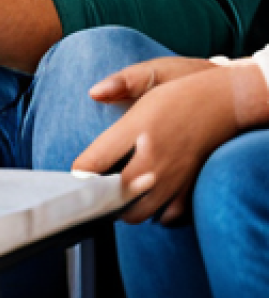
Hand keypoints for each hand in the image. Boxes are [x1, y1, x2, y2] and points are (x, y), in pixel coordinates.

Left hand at [72, 63, 250, 223]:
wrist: (224, 104)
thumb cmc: (181, 94)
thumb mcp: (148, 80)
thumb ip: (119, 85)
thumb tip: (93, 93)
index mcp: (138, 130)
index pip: (95, 162)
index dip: (79, 173)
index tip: (73, 175)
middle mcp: (154, 159)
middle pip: (114, 197)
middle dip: (100, 197)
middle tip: (94, 187)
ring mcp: (173, 179)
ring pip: (138, 213)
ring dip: (124, 207)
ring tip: (117, 194)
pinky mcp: (189, 190)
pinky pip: (166, 217)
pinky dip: (154, 212)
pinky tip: (147, 197)